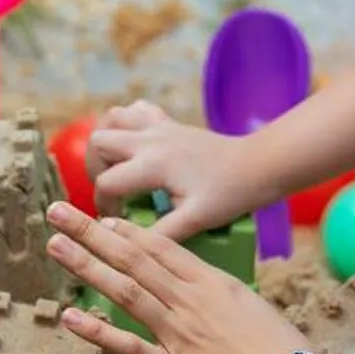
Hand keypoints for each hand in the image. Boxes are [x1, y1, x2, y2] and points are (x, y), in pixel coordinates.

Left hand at [44, 201, 312, 353]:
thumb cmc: (280, 351)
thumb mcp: (251, 308)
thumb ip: (218, 296)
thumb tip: (198, 289)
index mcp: (211, 283)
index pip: (162, 248)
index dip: (128, 231)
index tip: (103, 217)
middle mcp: (190, 301)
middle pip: (134, 259)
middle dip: (92, 233)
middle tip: (58, 212)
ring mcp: (178, 332)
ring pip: (125, 291)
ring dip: (88, 266)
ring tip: (56, 246)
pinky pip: (130, 347)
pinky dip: (98, 332)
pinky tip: (72, 317)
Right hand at [85, 102, 264, 240]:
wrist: (258, 165)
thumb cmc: (230, 194)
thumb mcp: (195, 220)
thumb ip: (158, 234)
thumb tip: (124, 243)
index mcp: (152, 164)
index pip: (106, 183)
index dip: (103, 206)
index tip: (118, 221)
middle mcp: (150, 139)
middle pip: (98, 144)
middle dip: (96, 170)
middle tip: (114, 193)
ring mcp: (159, 126)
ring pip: (112, 119)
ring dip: (106, 143)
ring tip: (117, 167)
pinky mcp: (170, 123)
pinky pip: (136, 110)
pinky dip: (126, 123)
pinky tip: (135, 144)